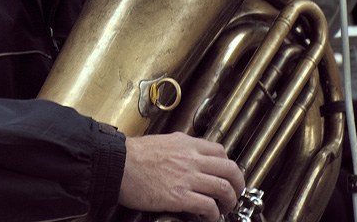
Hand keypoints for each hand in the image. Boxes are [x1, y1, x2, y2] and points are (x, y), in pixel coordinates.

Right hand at [119, 132, 245, 221]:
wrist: (120, 163)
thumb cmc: (136, 154)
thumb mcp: (164, 142)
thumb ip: (181, 147)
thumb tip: (191, 153)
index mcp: (187, 144)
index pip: (220, 151)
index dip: (228, 165)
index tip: (228, 175)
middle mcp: (191, 158)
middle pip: (228, 169)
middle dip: (237, 183)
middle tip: (235, 192)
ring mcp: (187, 177)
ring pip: (223, 188)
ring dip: (229, 200)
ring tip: (226, 208)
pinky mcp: (179, 196)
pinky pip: (207, 206)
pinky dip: (213, 214)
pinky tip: (209, 217)